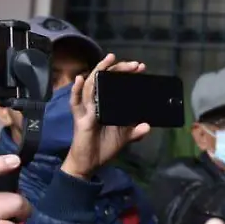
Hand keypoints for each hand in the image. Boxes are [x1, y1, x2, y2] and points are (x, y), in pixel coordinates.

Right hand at [63, 53, 151, 179]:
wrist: (90, 164)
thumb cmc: (104, 147)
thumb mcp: (124, 138)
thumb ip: (136, 131)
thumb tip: (148, 125)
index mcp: (106, 105)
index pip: (115, 84)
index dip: (125, 74)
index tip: (140, 67)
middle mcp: (95, 103)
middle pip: (104, 80)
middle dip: (118, 69)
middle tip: (134, 65)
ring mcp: (86, 110)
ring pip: (91, 85)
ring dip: (100, 71)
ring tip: (109, 59)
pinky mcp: (80, 119)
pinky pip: (76, 103)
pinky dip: (76, 90)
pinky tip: (80, 79)